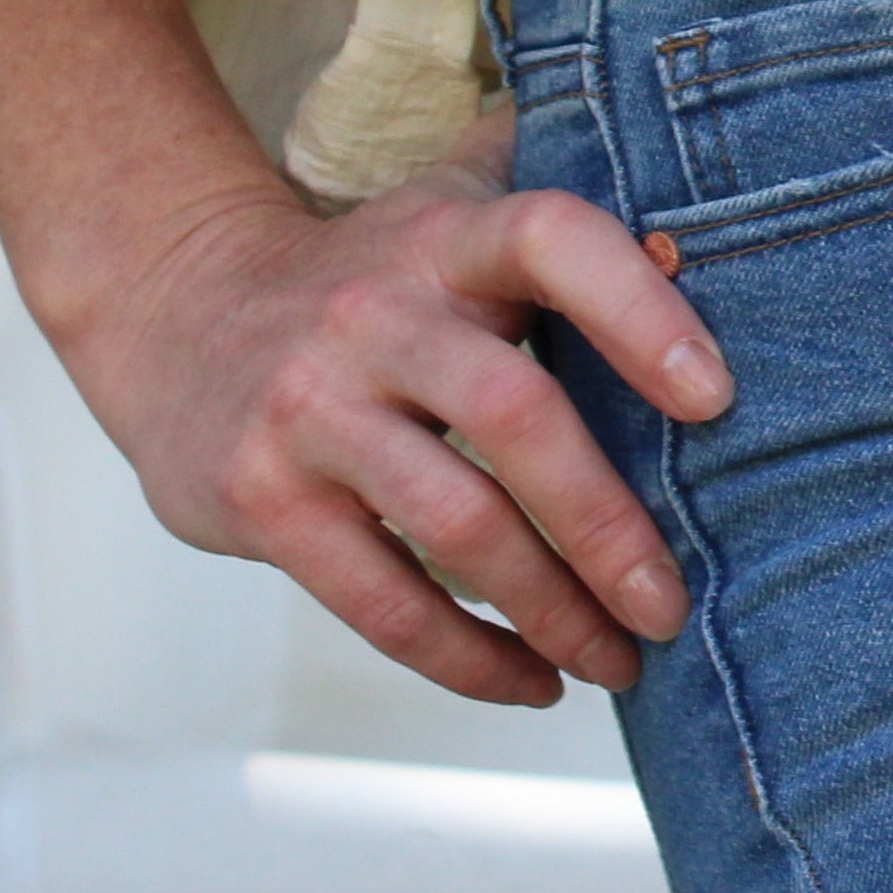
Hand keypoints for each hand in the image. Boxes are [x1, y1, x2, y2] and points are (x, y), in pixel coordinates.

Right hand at [67, 108, 728, 711]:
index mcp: (444, 236)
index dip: (638, 311)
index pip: (549, 239)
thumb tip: (704, 243)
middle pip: (512, 414)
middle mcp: (371, 315)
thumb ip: (568, 210)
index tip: (715, 399)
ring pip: (455, 524)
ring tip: (621, 663)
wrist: (176, 310)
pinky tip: (532, 681)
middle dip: (607, 525)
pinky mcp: (264, 500)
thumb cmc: (374, 275)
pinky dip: (468, 658)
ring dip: (552, 612)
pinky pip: (381, 601)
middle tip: (673, 605)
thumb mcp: (454, 211)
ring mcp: (308, 411)